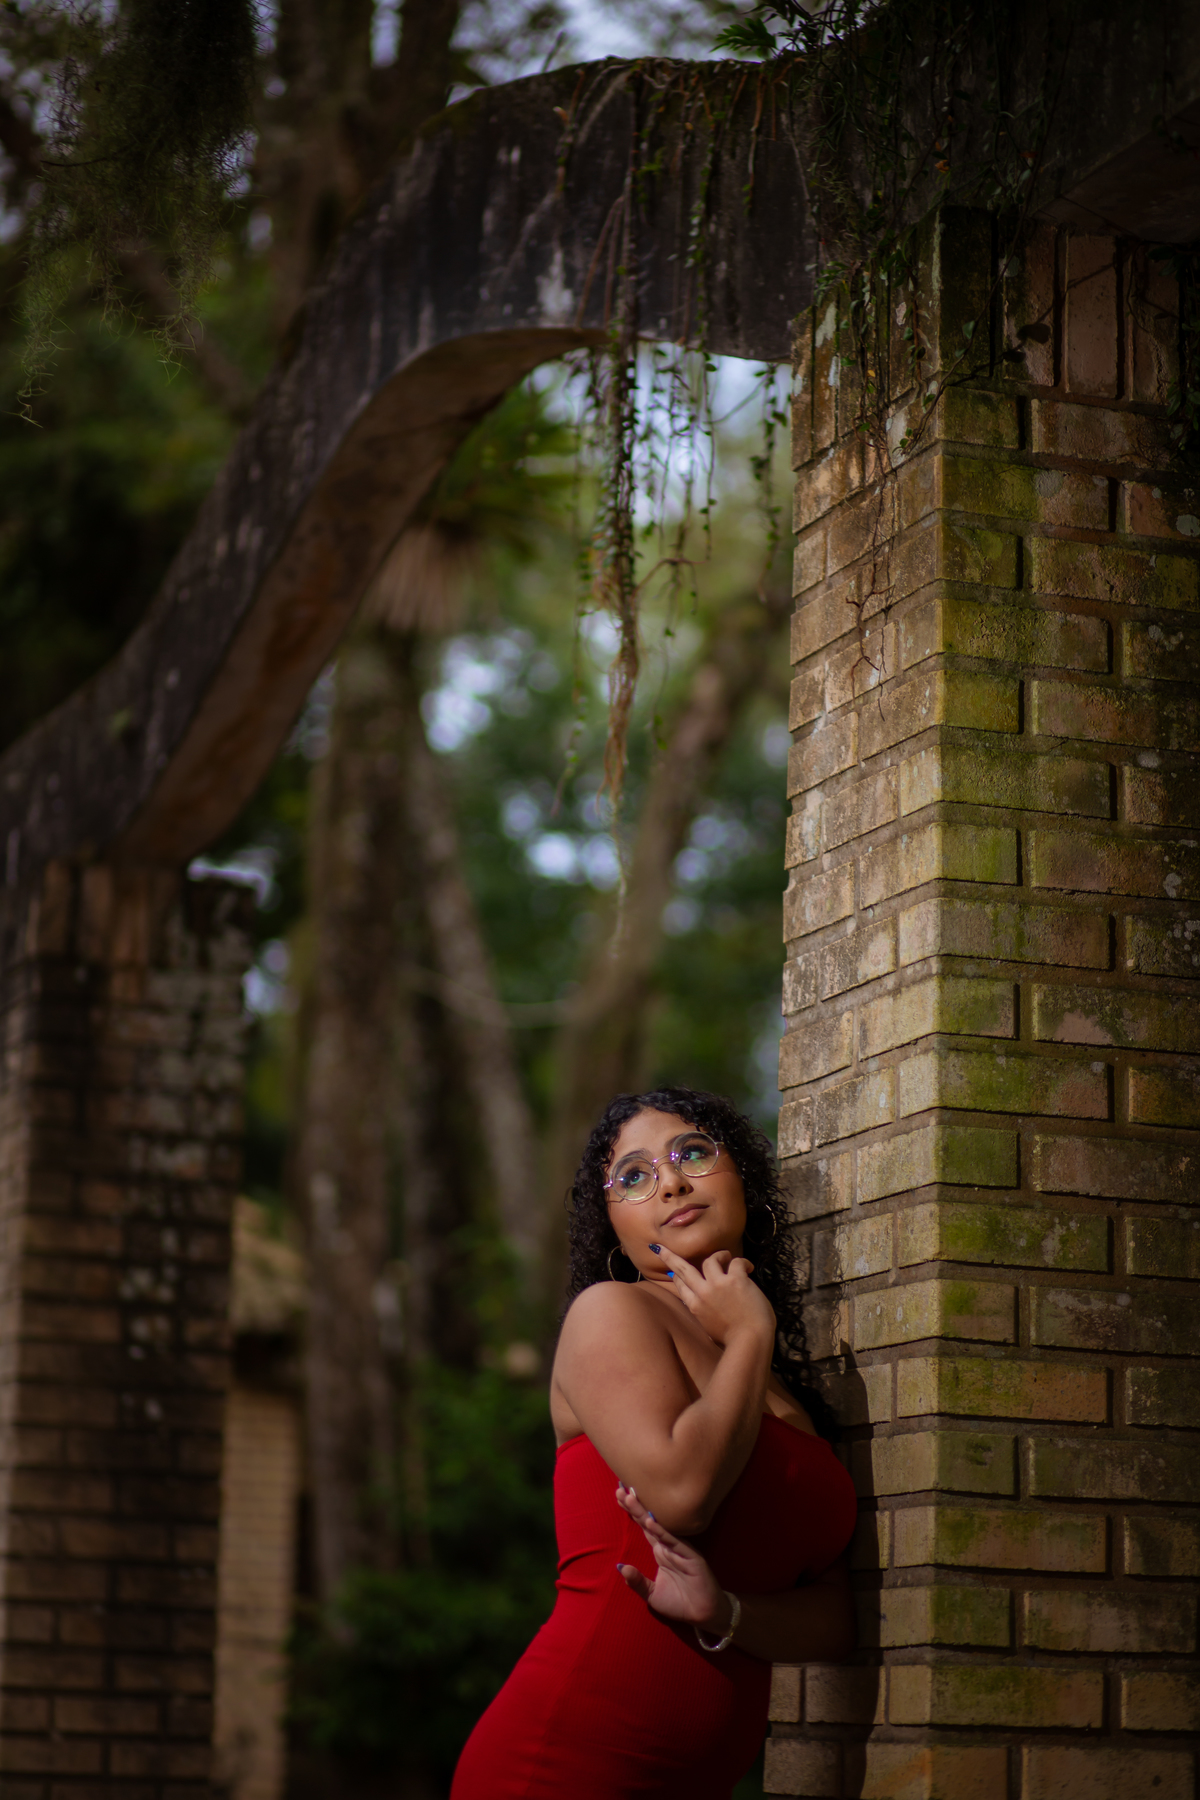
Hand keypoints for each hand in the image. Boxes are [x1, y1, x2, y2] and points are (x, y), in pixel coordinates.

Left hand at [615, 1483, 734, 1634]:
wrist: (703, 1615)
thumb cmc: (679, 1603)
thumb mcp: (652, 1595)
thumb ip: (637, 1582)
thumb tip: (619, 1567)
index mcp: (660, 1551)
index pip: (643, 1527)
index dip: (632, 1512)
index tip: (618, 1496)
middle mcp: (668, 1546)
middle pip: (648, 1522)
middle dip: (634, 1505)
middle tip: (620, 1488)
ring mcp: (680, 1549)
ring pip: (659, 1527)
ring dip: (644, 1512)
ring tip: (630, 1497)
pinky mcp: (691, 1557)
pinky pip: (674, 1542)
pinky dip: (662, 1532)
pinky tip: (650, 1521)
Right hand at [651, 1243, 775, 1347]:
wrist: (749, 1340)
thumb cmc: (732, 1339)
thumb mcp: (709, 1328)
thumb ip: (704, 1313)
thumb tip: (705, 1306)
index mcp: (695, 1306)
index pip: (681, 1285)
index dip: (676, 1276)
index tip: (673, 1271)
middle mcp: (703, 1293)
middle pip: (683, 1269)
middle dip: (670, 1257)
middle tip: (661, 1248)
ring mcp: (718, 1284)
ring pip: (710, 1260)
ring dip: (719, 1256)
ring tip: (726, 1257)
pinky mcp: (735, 1279)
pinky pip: (736, 1261)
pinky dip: (743, 1263)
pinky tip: (748, 1268)